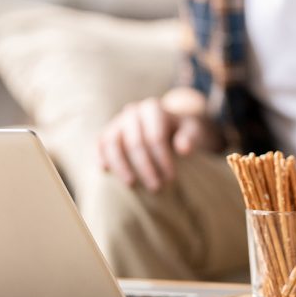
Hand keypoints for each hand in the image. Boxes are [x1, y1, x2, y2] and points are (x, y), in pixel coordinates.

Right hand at [97, 91, 214, 190]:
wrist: (171, 126)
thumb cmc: (184, 131)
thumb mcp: (193, 131)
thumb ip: (190, 137)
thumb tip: (184, 149)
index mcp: (154, 109)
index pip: (156, 136)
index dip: (163, 159)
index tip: (171, 178)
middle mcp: (133, 111)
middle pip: (135, 142)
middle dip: (145, 167)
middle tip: (156, 187)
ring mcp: (118, 121)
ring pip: (113, 142)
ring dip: (121, 165)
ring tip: (132, 184)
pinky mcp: (109, 131)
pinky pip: (101, 143)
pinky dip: (102, 156)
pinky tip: (105, 171)